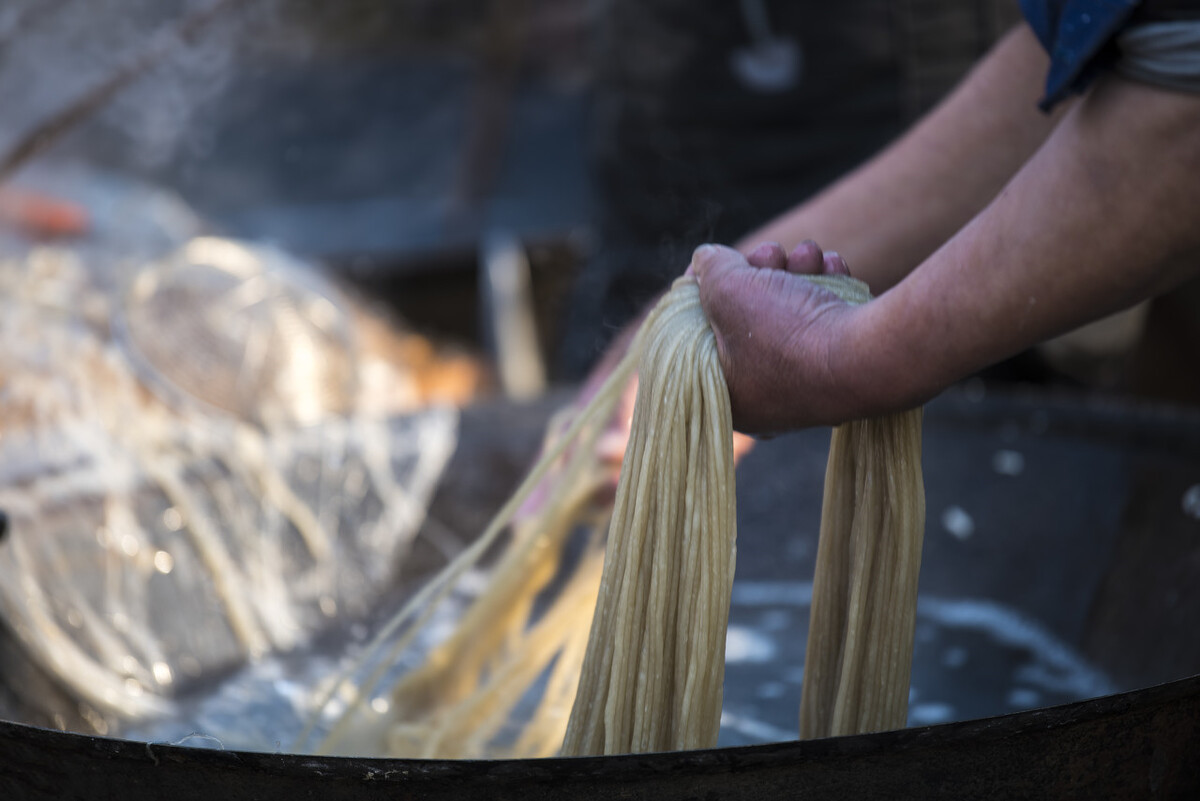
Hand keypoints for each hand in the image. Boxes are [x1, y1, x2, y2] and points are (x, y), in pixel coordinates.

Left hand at [691, 240, 868, 433]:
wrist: (867, 357)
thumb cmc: (785, 332)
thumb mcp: (726, 290)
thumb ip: (708, 270)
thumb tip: (706, 259)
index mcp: (728, 395)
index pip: (699, 334)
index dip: (704, 290)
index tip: (716, 262)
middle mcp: (765, 396)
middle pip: (746, 317)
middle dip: (759, 271)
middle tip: (772, 254)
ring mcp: (807, 381)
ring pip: (788, 309)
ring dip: (797, 270)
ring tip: (810, 256)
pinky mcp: (841, 363)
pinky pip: (823, 318)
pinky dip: (826, 285)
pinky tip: (833, 267)